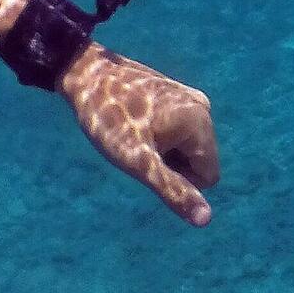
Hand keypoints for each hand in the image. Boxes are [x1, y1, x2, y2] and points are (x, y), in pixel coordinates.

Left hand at [59, 43, 220, 226]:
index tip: (148, 159)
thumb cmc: (109, 119)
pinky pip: (181, 128)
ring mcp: (192, 98)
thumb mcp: (139, 162)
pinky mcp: (179, 93)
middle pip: (200, 160)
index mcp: (200, 124)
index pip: (208, 177)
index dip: (177, 178)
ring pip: (189, 145)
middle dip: (172, 162)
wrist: (85, 72)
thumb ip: (174, 190)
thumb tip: (206, 220)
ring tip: (134, 132)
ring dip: (165, 149)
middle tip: (137, 145)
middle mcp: (204, 108)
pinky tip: (137, 120)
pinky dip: (162, 133)